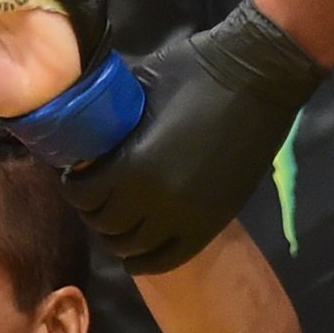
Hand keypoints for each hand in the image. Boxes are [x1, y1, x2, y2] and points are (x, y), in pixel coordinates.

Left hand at [60, 0, 328, 272]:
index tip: (76, 174)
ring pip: (132, 247)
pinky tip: (134, 251)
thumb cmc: (196, 72)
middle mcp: (155, 202)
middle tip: (95, 195)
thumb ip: (111, 119)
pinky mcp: (211, 223)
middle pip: (105, 224)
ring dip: (117, 235)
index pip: (84, 195)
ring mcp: (185, 217)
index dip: (74, 186)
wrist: (260, 77)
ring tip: (116, 217)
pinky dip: (146, 260)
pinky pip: (168, 258)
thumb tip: (85, 133)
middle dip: (93, 209)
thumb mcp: (138, 88)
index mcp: (132, 167)